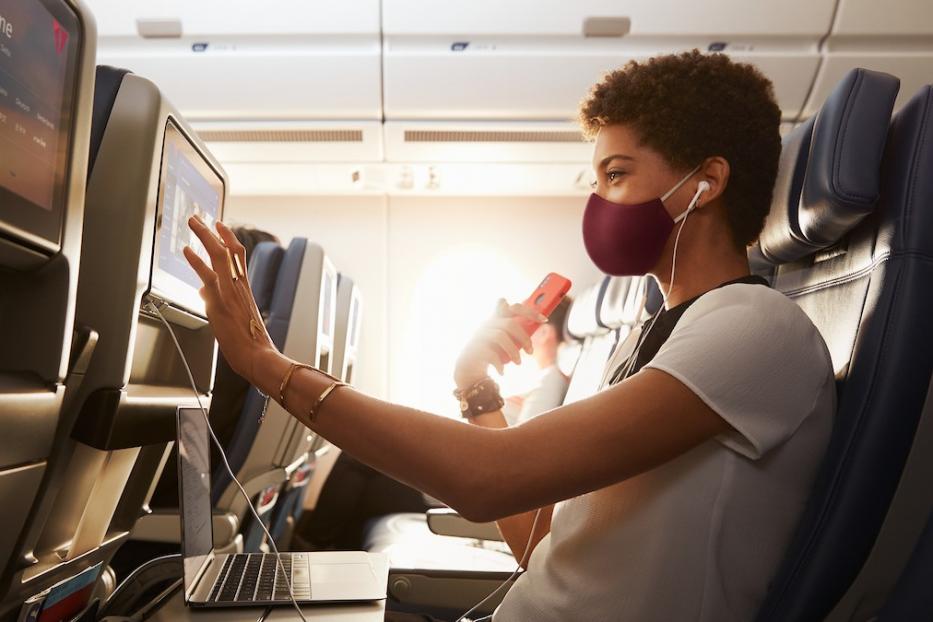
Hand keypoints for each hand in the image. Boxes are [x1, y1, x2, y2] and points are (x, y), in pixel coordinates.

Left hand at [184, 216, 279, 385]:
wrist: (258, 356)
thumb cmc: (249, 343)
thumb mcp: (233, 317)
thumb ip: (216, 300)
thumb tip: (202, 290)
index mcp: (245, 288)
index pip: (239, 256)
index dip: (229, 239)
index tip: (221, 226)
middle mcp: (239, 285)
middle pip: (229, 249)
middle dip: (213, 231)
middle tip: (201, 218)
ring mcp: (230, 291)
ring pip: (220, 255)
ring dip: (204, 237)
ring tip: (193, 222)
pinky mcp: (221, 300)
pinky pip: (208, 275)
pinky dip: (197, 261)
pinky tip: (187, 251)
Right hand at [454, 299, 546, 389]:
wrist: (468, 368)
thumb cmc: (490, 352)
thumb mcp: (504, 340)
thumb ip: (515, 331)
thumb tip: (536, 324)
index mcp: (497, 319)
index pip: (513, 307)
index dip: (529, 311)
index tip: (543, 320)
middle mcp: (487, 324)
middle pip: (510, 323)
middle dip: (524, 338)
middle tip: (530, 351)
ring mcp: (479, 336)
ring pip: (501, 336)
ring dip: (513, 352)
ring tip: (518, 363)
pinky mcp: (474, 348)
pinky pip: (491, 353)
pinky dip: (499, 364)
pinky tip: (502, 371)